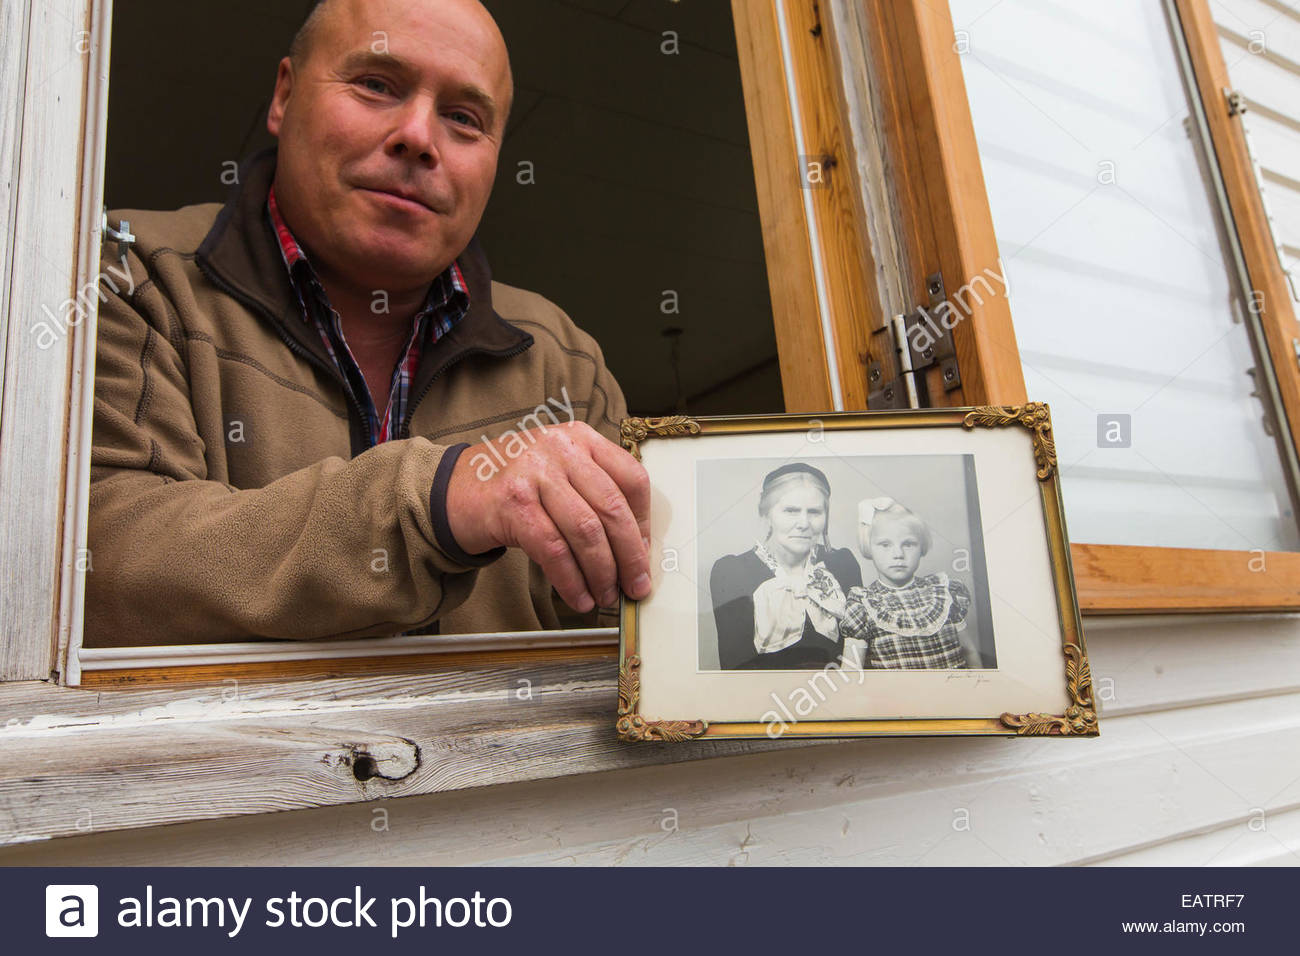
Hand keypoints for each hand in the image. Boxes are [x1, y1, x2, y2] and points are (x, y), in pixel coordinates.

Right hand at [444, 421, 651, 611]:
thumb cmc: (513, 484)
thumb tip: (635, 545)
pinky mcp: (512, 504)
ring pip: (586, 531)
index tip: (644, 554)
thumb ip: (593, 492)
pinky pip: (554, 550)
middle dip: (630, 556)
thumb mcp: (558, 470)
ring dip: (602, 573)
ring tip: (606, 595)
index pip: (631, 479)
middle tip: (636, 585)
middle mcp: (560, 448)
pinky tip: (578, 596)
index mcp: (581, 438)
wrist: (450, 489)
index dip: (644, 523)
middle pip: (612, 508)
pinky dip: (571, 580)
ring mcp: (534, 473)